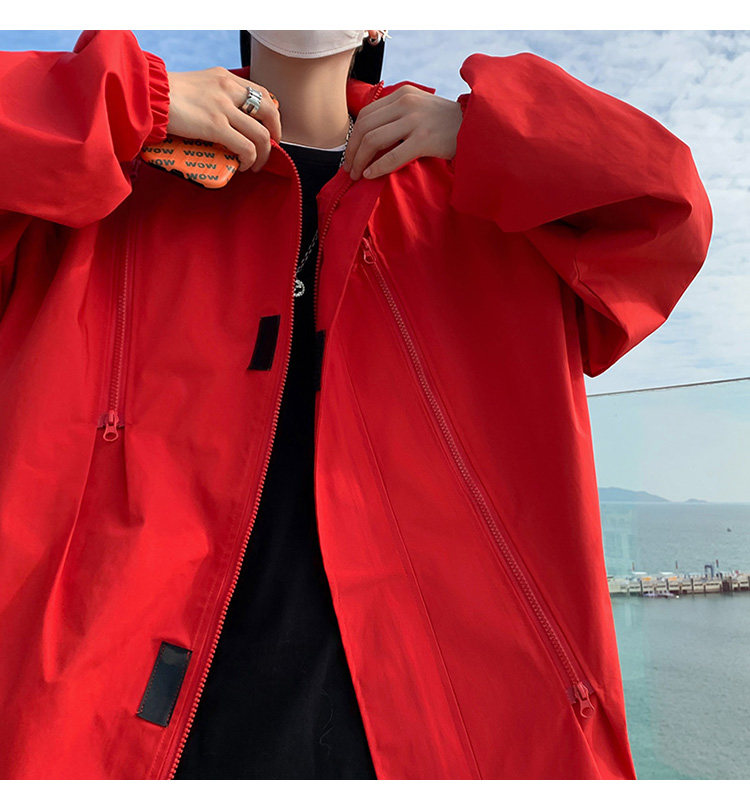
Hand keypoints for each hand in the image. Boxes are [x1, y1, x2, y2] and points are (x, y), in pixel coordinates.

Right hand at [165, 67, 281, 171]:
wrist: (146, 94)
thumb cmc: (164, 95)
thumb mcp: (196, 85)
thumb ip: (213, 95)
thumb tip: (220, 119)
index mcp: (225, 77)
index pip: (262, 94)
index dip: (271, 116)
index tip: (268, 131)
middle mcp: (228, 88)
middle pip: (269, 112)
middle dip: (275, 135)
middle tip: (269, 149)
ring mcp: (223, 107)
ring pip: (261, 134)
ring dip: (263, 154)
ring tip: (254, 165)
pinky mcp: (215, 125)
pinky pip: (246, 147)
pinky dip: (249, 160)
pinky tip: (242, 166)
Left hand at [342, 85, 462, 180]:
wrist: (478, 127)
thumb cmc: (447, 125)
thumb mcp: (420, 110)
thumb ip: (398, 117)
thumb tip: (370, 140)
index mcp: (403, 94)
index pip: (366, 114)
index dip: (352, 136)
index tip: (350, 154)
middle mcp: (406, 103)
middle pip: (365, 127)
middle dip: (352, 150)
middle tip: (348, 168)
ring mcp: (415, 121)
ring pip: (374, 140)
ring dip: (360, 160)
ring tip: (357, 174)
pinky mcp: (425, 139)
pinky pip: (393, 156)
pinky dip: (377, 167)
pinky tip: (370, 175)